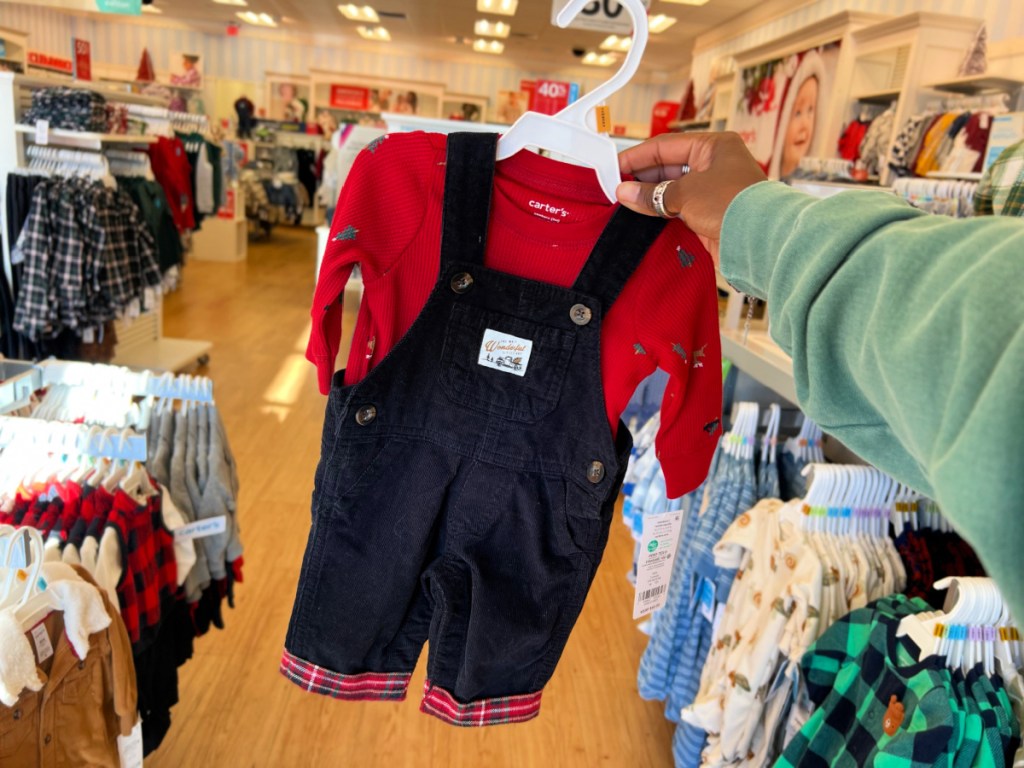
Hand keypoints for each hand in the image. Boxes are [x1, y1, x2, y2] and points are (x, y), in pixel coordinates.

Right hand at [617, 132, 766, 265]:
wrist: (760, 241)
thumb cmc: (731, 204)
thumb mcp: (685, 193)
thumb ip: (651, 194)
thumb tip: (623, 192)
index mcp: (714, 146)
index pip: (666, 146)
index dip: (638, 156)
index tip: (614, 168)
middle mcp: (714, 165)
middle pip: (668, 167)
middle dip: (642, 178)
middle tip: (616, 189)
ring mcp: (712, 191)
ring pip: (672, 190)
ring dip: (650, 197)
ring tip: (624, 204)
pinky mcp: (710, 214)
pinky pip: (678, 210)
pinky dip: (660, 213)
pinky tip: (641, 217)